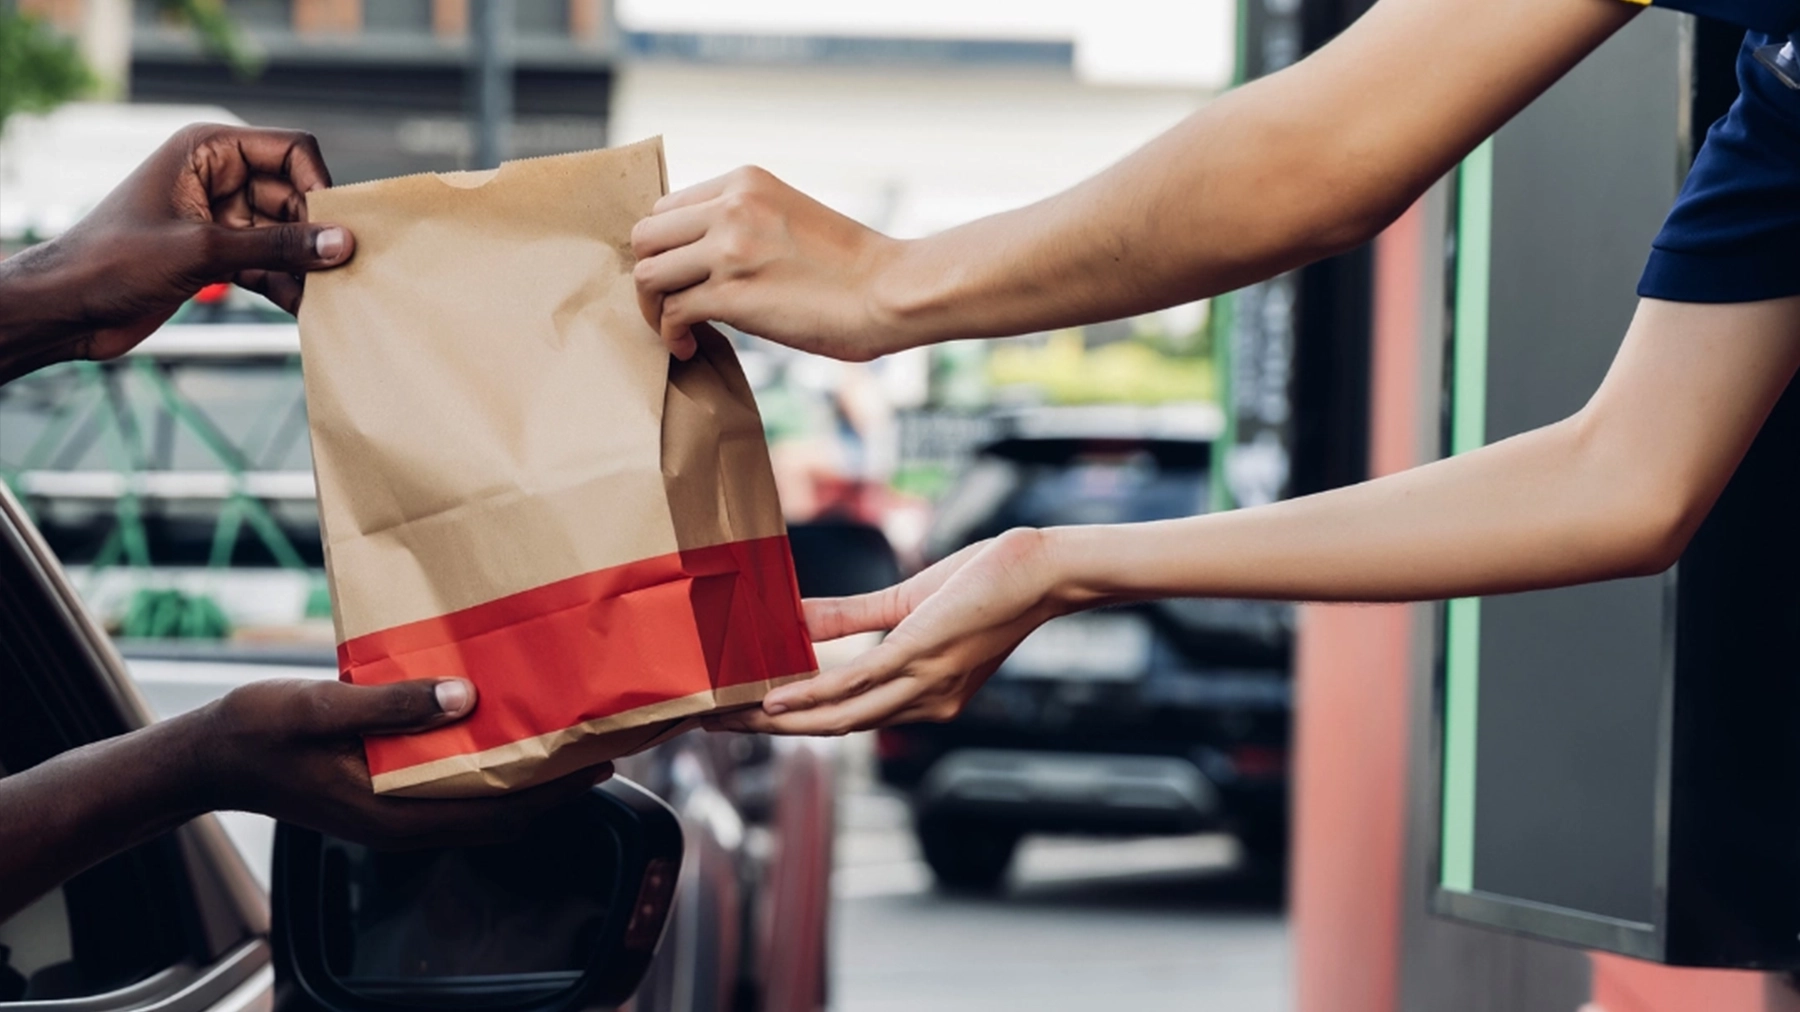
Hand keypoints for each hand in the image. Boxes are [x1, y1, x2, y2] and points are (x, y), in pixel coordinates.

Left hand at [0, 124, 353, 381]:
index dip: (319, 184)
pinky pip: (270, 263)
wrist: (66, 308)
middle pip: (295, 196)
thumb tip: (340, 243)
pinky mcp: (219, 255)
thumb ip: (277, 245)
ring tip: (326, 296)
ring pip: (286, 235)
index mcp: (207, 151)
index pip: (290, 151)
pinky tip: (303, 310)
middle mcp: (218, 178)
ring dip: (305, 265)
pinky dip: (287, 285)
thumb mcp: (203, 250)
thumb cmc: (113, 261)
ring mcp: (220, 218)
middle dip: (316, 233)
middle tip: (341, 271)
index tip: (337, 227)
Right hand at [199, 678, 610, 847]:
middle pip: (500, 812)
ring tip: (563, 733)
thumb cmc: (260, 730)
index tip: (599, 763)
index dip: (554, 792)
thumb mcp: (322, 707)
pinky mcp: (385, 793)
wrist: (210, 755)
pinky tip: (500, 725)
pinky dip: (485, 763)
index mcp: (395, 812)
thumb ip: (391, 706)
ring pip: (479, 801)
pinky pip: (452, 785)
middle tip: (598, 742)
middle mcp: (404, 820)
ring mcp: (394, 811)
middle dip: (553, 785)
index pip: (497, 812)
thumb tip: (462, 697)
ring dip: (523, 774)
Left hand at [630, 166, 904, 361]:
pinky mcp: (732, 294)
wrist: (890, 291)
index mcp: (745, 183)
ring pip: (648, 274)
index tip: (680, 274)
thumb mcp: (791, 217)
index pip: (668, 206)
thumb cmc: (852, 268)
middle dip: (651, 274)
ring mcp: (729, 249)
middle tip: (668, 302)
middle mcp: (731, 207)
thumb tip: (706, 257)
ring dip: (653, 308)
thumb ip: (747, 222)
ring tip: (676, 328)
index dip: (666, 246)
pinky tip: (688, 347)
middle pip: (646, 236)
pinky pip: (671, 313)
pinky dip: (671, 335)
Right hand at [708, 529, 1065, 734]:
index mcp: (923, 698)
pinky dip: (808, 695)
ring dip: (777, 721)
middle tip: (715, 727)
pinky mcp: (917, 656)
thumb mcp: (909, 603)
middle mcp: (923, 704)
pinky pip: (853, 683)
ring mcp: (921, 684)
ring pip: (836, 716)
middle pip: (831, 729)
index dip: (793, 725)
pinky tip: (772, 698)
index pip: (847, 719)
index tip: (742, 721)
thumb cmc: (987, 583)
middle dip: (769, 732)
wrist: (1042, 572)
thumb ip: (852, 617)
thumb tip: (796, 618)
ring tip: (728, 718)